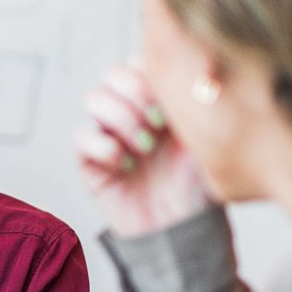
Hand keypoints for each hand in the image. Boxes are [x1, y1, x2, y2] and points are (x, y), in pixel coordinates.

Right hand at [75, 63, 210, 237]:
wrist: (184, 231)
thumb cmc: (200, 186)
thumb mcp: (209, 139)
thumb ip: (200, 102)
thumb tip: (203, 64)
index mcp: (158, 100)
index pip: (140, 60)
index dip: (152, 72)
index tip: (175, 101)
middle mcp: (130, 112)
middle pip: (112, 73)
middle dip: (136, 93)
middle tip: (160, 124)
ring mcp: (108, 135)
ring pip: (94, 98)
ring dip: (123, 120)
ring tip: (146, 148)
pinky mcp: (91, 162)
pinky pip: (81, 136)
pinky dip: (104, 147)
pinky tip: (128, 165)